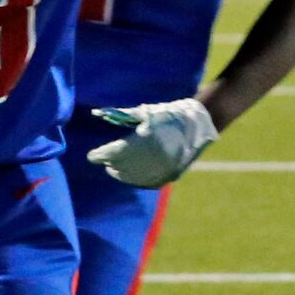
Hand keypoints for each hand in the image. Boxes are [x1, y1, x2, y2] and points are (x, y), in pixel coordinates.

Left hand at [88, 99, 216, 187]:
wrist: (201, 124)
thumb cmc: (169, 114)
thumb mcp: (144, 112)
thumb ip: (121, 115)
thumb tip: (97, 114)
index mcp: (139, 143)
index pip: (109, 155)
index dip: (98, 155)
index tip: (92, 156)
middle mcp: (148, 160)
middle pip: (119, 167)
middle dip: (111, 162)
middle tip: (106, 159)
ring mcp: (160, 171)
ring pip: (131, 178)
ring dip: (121, 172)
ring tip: (115, 167)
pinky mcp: (169, 177)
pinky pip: (146, 182)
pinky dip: (137, 179)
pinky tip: (132, 174)